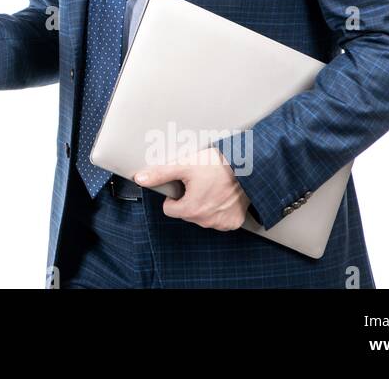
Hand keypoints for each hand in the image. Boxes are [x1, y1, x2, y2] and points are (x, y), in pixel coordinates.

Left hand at [134, 147, 249, 231]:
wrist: (248, 166)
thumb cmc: (218, 165)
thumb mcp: (185, 165)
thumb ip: (160, 174)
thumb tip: (140, 178)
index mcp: (191, 209)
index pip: (170, 209)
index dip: (174, 196)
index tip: (183, 185)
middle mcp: (206, 220)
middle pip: (186, 213)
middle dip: (190, 200)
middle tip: (200, 183)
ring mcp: (221, 223)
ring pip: (202, 217)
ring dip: (205, 205)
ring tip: (213, 187)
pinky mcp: (234, 222)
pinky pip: (219, 219)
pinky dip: (220, 209)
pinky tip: (223, 195)